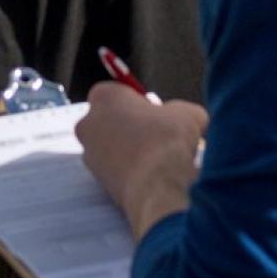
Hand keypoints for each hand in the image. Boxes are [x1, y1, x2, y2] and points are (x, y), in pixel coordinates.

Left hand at [77, 83, 205, 238]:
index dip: (140, 101)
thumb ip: (177, 110)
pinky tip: (149, 175)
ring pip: (111, 145)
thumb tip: (182, 118)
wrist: (158, 186)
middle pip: (111, 118)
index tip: (156, 112)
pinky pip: (114, 168)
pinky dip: (128, 170)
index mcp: (105, 96)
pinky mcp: (96, 179)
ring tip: (156, 158)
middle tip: (156, 134)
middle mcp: (88, 122)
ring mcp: (89, 152)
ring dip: (129, 149)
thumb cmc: (168, 140)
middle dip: (131, 124)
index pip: (119, 91)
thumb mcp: (187, 112)